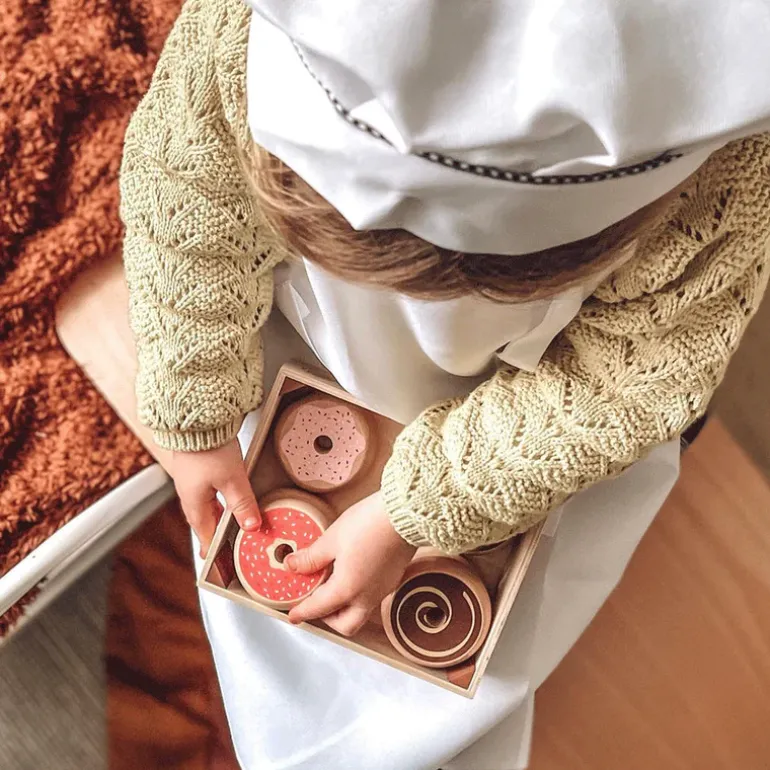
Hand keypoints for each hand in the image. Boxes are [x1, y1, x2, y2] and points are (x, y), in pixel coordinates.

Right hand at [170, 439, 260, 557]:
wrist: (194, 418)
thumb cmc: (208, 447)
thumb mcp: (232, 479)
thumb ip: (243, 504)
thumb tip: (252, 526)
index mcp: (194, 505)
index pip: (206, 537)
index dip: (216, 551)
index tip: (223, 563)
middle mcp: (189, 496)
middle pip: (205, 523)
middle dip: (218, 535)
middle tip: (229, 546)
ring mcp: (191, 482)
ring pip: (206, 507)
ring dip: (219, 517)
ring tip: (233, 524)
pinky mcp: (196, 468)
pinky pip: (207, 493)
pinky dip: (219, 501)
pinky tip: (228, 496)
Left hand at [286, 491, 416, 636]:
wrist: (405, 513)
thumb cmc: (370, 524)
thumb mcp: (332, 539)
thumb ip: (311, 557)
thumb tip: (292, 565)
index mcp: (347, 590)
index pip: (318, 608)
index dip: (302, 612)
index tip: (293, 615)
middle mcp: (367, 596)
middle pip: (345, 624)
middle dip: (328, 618)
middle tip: (316, 601)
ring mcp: (383, 588)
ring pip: (361, 612)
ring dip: (344, 606)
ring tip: (333, 583)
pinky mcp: (393, 578)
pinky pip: (372, 597)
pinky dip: (358, 594)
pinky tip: (352, 572)